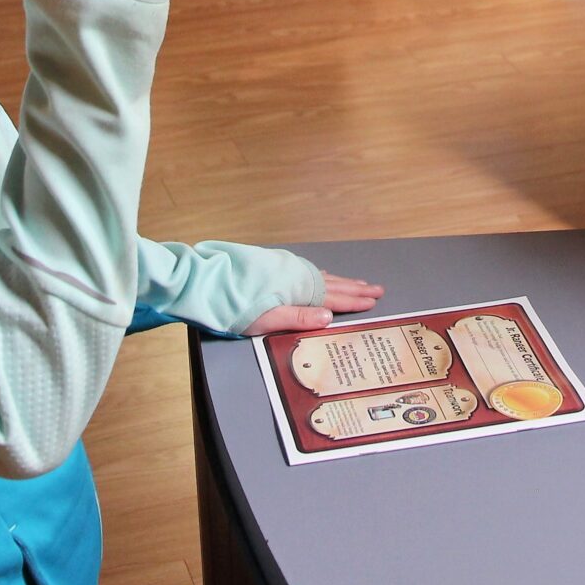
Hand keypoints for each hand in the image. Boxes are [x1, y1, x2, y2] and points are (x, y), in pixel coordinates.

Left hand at [242, 271, 383, 336]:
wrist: (207, 280)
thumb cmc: (234, 306)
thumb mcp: (266, 319)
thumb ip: (299, 318)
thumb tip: (330, 318)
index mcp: (298, 290)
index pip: (332, 298)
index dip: (354, 301)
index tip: (373, 301)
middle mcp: (296, 275)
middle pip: (332, 284)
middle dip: (355, 288)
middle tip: (377, 289)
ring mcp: (286, 268)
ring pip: (322, 275)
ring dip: (342, 281)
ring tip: (359, 283)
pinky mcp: (275, 265)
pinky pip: (310, 270)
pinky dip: (324, 275)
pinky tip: (325, 276)